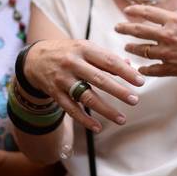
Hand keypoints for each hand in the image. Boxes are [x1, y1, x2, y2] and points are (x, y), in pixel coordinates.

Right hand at [22, 39, 142, 132]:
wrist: (35, 58)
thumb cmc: (68, 52)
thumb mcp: (85, 48)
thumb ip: (106, 57)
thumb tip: (130, 66)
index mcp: (84, 49)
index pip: (109, 61)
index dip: (126, 72)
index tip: (141, 82)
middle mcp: (73, 63)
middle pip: (99, 79)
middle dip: (119, 91)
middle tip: (135, 100)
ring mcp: (63, 79)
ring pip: (86, 97)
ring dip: (105, 109)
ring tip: (122, 119)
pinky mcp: (55, 93)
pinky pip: (71, 109)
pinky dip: (84, 119)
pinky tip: (97, 127)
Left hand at [115, 4, 176, 82]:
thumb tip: (163, 18)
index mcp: (175, 21)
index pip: (148, 12)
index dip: (134, 11)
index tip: (127, 11)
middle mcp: (169, 35)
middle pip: (139, 30)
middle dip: (125, 28)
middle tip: (117, 27)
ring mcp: (168, 53)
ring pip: (142, 50)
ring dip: (132, 48)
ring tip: (127, 46)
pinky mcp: (171, 68)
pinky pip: (151, 69)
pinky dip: (143, 69)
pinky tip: (140, 68)